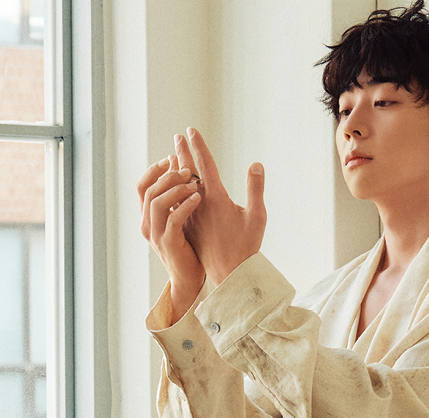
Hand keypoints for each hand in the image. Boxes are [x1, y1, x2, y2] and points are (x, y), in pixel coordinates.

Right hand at [137, 154, 205, 320]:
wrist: (189, 279)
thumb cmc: (187, 248)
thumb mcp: (179, 218)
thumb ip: (175, 197)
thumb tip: (178, 167)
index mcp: (147, 218)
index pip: (142, 186)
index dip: (154, 170)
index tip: (171, 159)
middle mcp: (147, 225)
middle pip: (149, 190)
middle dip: (169, 176)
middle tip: (188, 170)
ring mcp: (156, 235)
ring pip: (157, 202)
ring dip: (176, 188)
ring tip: (195, 182)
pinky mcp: (169, 244)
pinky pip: (173, 219)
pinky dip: (185, 205)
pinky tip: (198, 197)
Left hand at [174, 128, 265, 286]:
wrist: (231, 275)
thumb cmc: (247, 247)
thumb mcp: (257, 218)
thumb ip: (255, 189)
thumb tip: (256, 164)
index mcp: (216, 199)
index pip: (205, 165)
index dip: (198, 145)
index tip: (190, 130)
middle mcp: (200, 205)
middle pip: (187, 173)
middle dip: (182, 153)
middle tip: (177, 137)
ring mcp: (192, 217)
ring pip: (179, 188)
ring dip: (175, 172)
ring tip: (171, 159)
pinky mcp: (188, 229)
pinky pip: (178, 205)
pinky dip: (175, 192)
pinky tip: (172, 188)